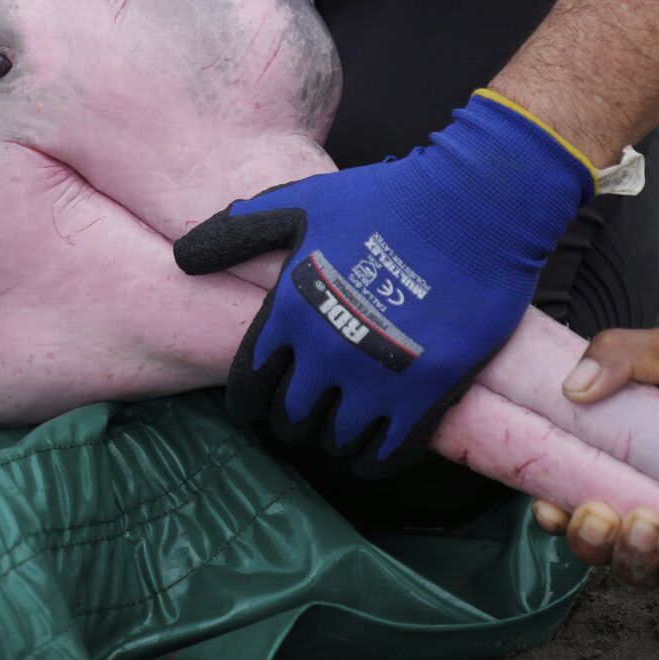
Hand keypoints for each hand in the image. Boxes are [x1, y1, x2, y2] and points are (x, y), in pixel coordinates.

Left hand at [176, 91, 594, 475]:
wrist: (476, 204)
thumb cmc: (385, 200)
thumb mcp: (300, 204)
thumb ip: (237, 233)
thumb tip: (182, 257)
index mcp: (290, 311)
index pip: (248, 383)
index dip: (248, 398)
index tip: (256, 401)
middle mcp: (327, 352)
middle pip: (290, 418)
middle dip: (291, 416)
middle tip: (302, 409)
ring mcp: (378, 377)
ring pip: (336, 441)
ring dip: (333, 437)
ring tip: (339, 424)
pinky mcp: (429, 393)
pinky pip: (388, 453)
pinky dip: (374, 459)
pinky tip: (372, 451)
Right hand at [531, 324, 658, 602]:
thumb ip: (617, 353)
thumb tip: (572, 386)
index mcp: (618, 462)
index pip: (568, 498)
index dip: (553, 513)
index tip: (549, 507)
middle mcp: (644, 503)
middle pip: (596, 545)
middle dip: (589, 541)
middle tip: (602, 515)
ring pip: (638, 573)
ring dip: (632, 561)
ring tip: (650, 528)